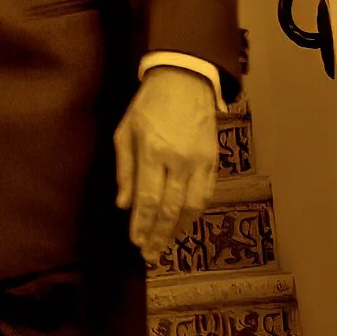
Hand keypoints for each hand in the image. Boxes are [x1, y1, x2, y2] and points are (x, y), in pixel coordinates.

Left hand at [115, 64, 218, 260]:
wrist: (185, 80)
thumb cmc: (148, 104)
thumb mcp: (125, 131)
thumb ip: (125, 169)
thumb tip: (123, 204)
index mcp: (153, 152)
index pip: (146, 199)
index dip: (142, 226)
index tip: (136, 243)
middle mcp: (178, 160)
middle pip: (169, 209)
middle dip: (158, 236)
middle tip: (150, 255)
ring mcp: (199, 162)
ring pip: (191, 207)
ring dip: (178, 229)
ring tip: (165, 244)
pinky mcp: (213, 161)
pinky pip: (206, 195)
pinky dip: (194, 213)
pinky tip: (183, 223)